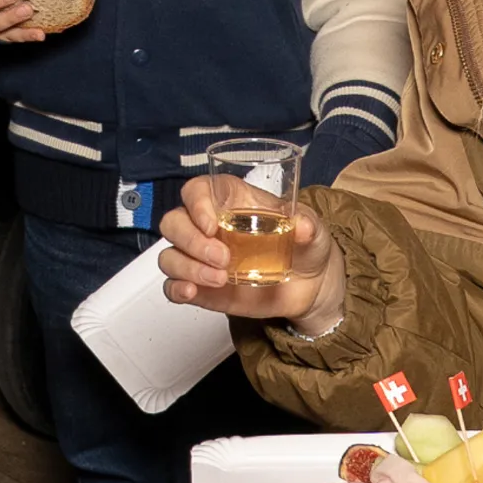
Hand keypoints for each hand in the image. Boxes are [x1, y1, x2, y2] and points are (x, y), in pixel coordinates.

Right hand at [157, 175, 346, 329]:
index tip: (211, 224)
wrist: (309, 287)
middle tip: (222, 258)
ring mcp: (202, 258)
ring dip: (186, 267)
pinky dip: (176, 288)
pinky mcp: (202, 286)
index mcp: (231, 202)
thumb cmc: (304, 246)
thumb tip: (302, 227)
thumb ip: (308, 227)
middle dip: (191, 241)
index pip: (197, 190)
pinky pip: (172, 285)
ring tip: (220, 279)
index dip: (196, 203)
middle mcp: (209, 227)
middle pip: (174, 221)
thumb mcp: (313, 232)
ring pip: (170, 254)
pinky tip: (191, 292)